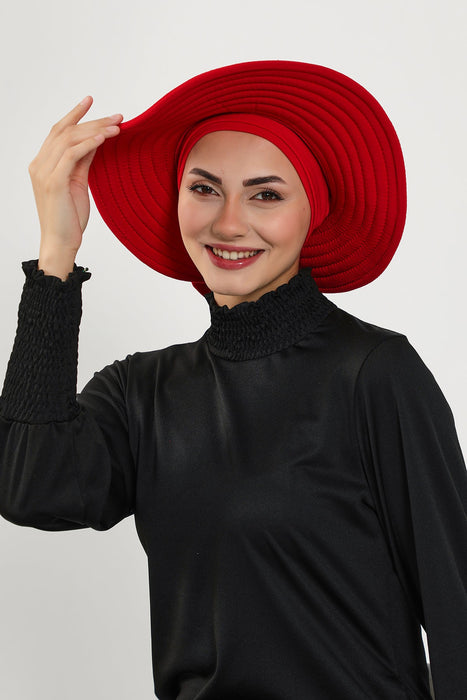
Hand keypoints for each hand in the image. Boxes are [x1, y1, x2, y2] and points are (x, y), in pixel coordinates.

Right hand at [29, 97, 122, 278]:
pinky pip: (72, 155)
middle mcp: (39, 165)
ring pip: (69, 139)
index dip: (74, 115)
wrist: (60, 243)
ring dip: (95, 130)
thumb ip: (82, 162)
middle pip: (65, 132)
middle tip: (117, 115)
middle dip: (91, 120)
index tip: (90, 100)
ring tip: (117, 126)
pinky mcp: (54, 182)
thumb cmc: (69, 218)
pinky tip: (104, 138)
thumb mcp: (77, 184)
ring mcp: (44, 173)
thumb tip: (95, 141)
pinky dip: (89, 143)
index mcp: (42, 164)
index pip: (58, 132)